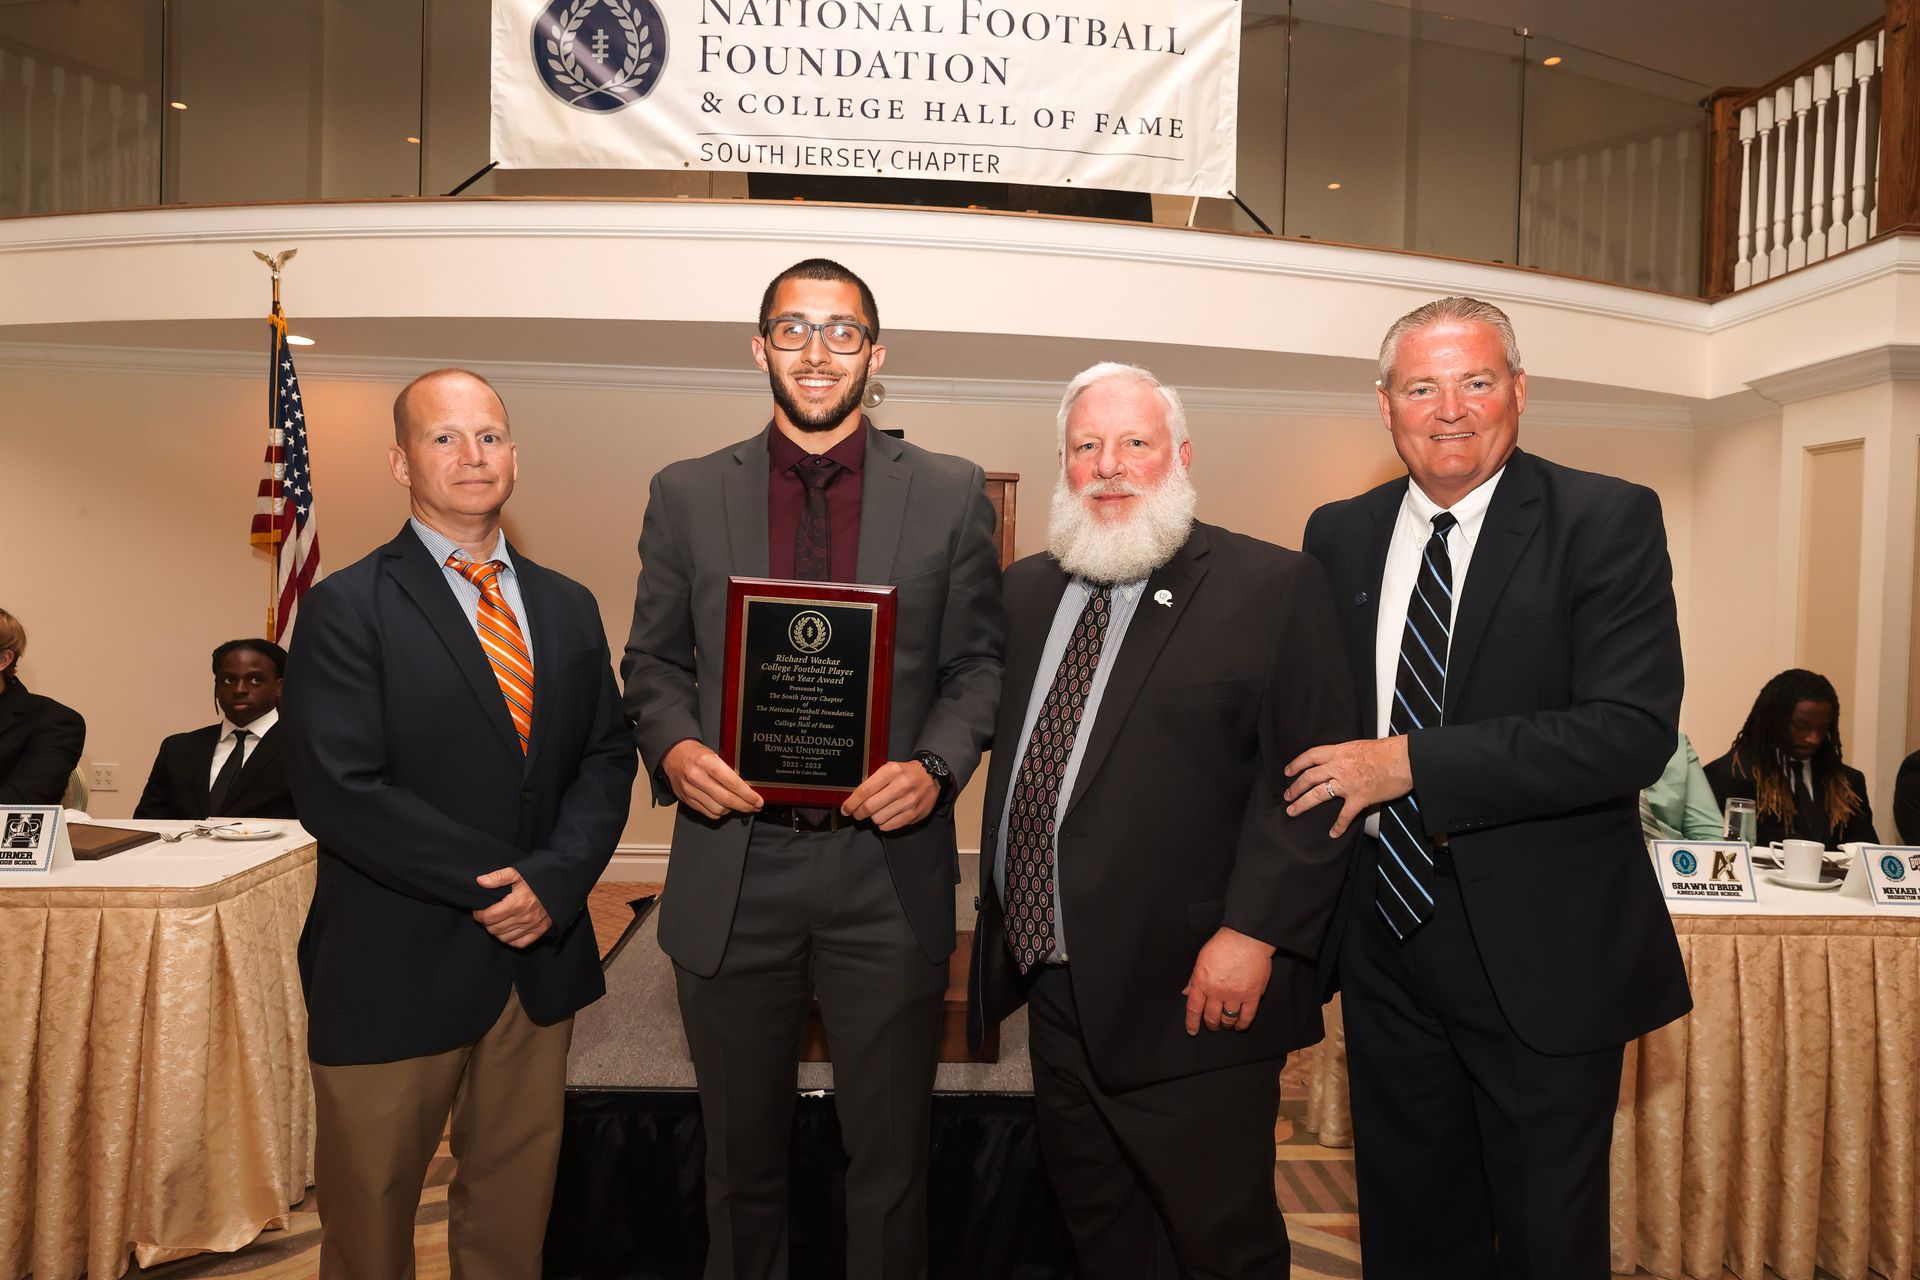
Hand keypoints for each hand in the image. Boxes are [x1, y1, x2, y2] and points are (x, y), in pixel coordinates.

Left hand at [473, 866, 551, 948]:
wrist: (561, 883)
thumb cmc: (538, 878)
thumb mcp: (518, 873)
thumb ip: (498, 877)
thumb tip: (480, 881)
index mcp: (517, 903)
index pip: (489, 917)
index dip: (479, 915)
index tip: (479, 910)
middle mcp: (524, 917)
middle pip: (494, 929)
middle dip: (487, 923)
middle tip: (488, 915)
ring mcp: (532, 926)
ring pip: (504, 938)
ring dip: (497, 932)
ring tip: (497, 922)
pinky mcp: (540, 930)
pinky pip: (520, 943)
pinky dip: (511, 940)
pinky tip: (509, 930)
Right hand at [662, 738, 762, 818]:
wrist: (673, 754)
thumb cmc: (696, 753)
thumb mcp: (715, 754)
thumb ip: (728, 771)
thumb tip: (746, 787)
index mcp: (707, 762)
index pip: (732, 783)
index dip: (748, 795)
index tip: (758, 800)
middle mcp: (697, 777)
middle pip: (726, 799)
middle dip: (744, 805)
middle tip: (754, 806)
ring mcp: (690, 790)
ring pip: (718, 809)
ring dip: (732, 810)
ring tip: (738, 805)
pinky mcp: (686, 800)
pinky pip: (707, 813)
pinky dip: (719, 813)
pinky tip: (724, 807)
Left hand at [841, 760, 938, 830]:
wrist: (932, 776)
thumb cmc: (906, 773)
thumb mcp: (889, 768)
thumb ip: (873, 781)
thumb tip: (853, 798)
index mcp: (891, 771)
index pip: (865, 791)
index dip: (851, 803)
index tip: (845, 809)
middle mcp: (901, 786)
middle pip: (869, 807)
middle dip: (858, 813)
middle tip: (857, 813)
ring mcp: (908, 802)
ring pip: (878, 819)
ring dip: (873, 817)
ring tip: (877, 811)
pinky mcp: (913, 815)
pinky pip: (889, 826)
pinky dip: (883, 824)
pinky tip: (886, 816)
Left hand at [1183, 927, 1274, 1033]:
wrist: (1248, 938)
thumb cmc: (1224, 944)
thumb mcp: (1202, 959)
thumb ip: (1194, 978)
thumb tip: (1187, 993)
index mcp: (1202, 982)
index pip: (1194, 1008)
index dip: (1192, 1022)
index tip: (1192, 1030)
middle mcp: (1217, 991)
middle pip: (1211, 1017)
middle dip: (1210, 1024)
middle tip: (1212, 1025)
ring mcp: (1235, 995)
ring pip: (1228, 1019)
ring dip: (1225, 1024)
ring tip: (1225, 1024)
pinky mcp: (1252, 995)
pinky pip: (1247, 1016)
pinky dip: (1242, 1024)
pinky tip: (1239, 1025)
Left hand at [1282, 736, 1414, 837]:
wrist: (1405, 759)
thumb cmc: (1388, 751)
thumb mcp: (1360, 746)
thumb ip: (1347, 754)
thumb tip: (1341, 759)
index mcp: (1339, 752)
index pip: (1311, 756)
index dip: (1296, 764)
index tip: (1288, 771)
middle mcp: (1339, 767)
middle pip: (1309, 777)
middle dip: (1295, 787)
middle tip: (1287, 795)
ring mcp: (1348, 783)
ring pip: (1318, 794)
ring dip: (1303, 803)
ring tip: (1293, 810)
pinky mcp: (1360, 798)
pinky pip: (1345, 815)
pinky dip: (1338, 826)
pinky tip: (1333, 833)